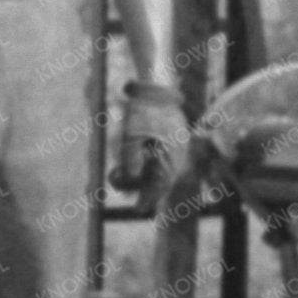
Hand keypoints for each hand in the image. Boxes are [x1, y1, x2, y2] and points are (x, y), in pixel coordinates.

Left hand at [114, 81, 192, 203]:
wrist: (157, 87)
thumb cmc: (143, 112)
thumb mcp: (130, 136)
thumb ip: (130, 161)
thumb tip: (132, 181)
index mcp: (170, 157)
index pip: (159, 188)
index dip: (147, 199)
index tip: (137, 209)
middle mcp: (178, 156)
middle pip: (161, 181)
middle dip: (141, 186)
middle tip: (118, 180)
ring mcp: (179, 147)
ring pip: (162, 170)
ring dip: (144, 174)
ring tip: (122, 169)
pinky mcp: (176, 140)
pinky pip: (164, 158)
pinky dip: (151, 163)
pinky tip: (140, 158)